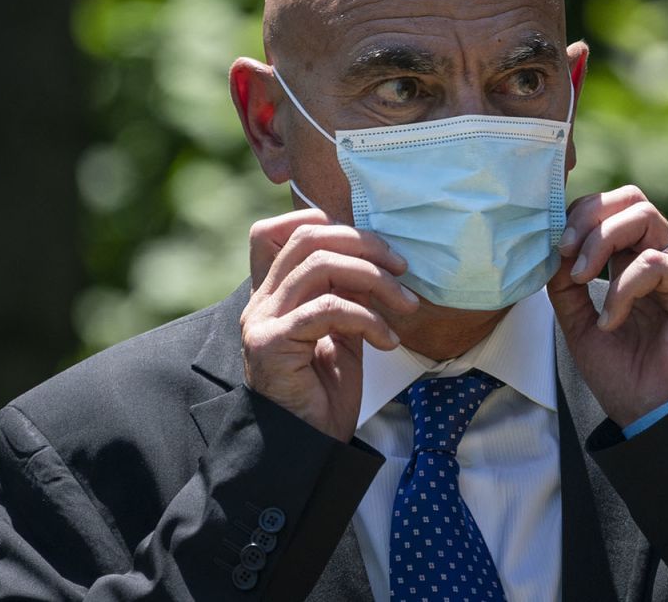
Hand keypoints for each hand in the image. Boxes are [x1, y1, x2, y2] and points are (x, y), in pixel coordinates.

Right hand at [240, 209, 417, 441]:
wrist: (307, 446)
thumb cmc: (325, 393)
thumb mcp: (344, 331)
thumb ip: (350, 293)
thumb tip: (381, 260)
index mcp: (275, 293)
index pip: (278, 230)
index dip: (325, 221)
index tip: (373, 246)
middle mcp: (261, 301)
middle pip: (309, 238)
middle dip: (365, 244)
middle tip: (402, 268)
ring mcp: (261, 320)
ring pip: (320, 266)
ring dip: (375, 280)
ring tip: (405, 305)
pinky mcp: (271, 343)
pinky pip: (327, 309)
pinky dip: (368, 317)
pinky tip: (387, 339)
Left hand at [548, 186, 667, 427]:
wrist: (649, 414)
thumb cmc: (620, 372)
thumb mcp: (576, 321)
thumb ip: (564, 283)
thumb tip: (553, 244)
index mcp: (632, 260)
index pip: (610, 209)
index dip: (580, 217)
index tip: (555, 248)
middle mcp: (660, 257)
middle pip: (631, 199)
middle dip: (590, 217)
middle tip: (566, 251)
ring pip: (645, 217)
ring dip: (602, 241)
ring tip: (583, 279)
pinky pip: (656, 263)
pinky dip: (623, 287)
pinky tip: (611, 320)